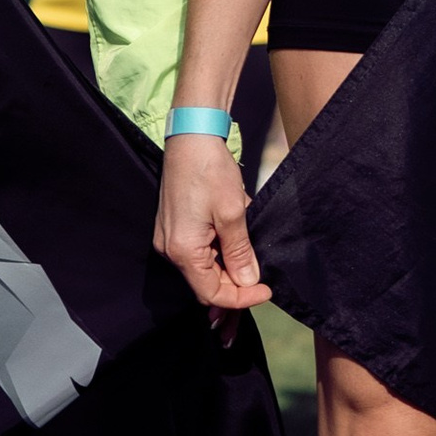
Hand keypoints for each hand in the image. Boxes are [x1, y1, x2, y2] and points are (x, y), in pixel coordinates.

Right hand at [154, 130, 270, 311]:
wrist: (192, 137)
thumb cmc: (210, 170)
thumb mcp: (233, 213)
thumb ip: (240, 252)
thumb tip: (248, 281)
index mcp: (182, 250)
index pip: (211, 293)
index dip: (240, 298)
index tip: (266, 290)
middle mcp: (170, 249)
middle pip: (206, 284)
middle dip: (235, 285)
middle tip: (262, 278)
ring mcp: (169, 239)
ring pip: (203, 269)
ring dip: (228, 266)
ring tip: (249, 249)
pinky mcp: (174, 228)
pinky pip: (198, 252)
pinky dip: (219, 252)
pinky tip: (234, 236)